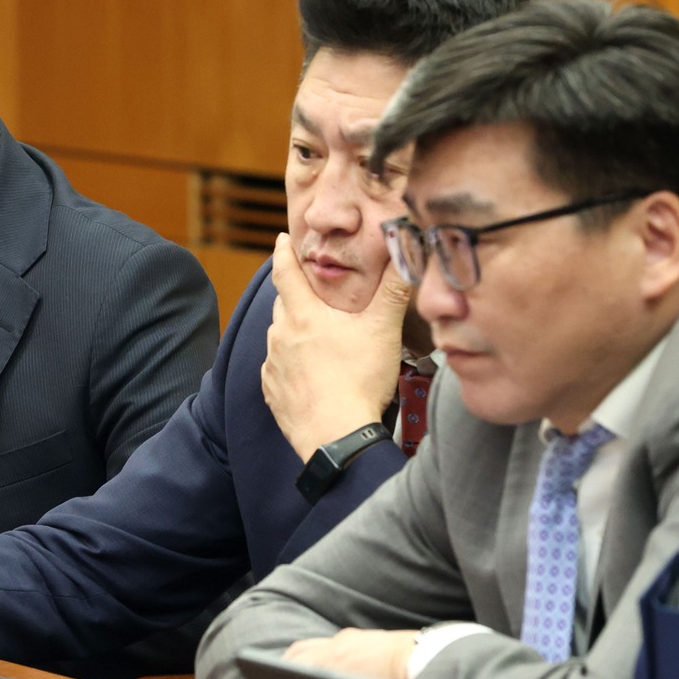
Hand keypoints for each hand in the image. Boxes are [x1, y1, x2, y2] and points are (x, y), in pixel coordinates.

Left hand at [261, 233, 413, 461]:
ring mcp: (273, 367)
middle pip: (284, 304)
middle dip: (295, 295)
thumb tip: (404, 253)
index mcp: (303, 316)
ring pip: (280, 337)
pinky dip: (291, 364)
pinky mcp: (273, 393)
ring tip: (319, 337)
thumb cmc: (360, 381)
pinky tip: (312, 372)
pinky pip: (278, 369)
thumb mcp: (383, 330)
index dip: (283, 252)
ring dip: (295, 332)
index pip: (285, 272)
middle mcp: (281, 337)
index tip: (281, 240)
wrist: (338, 438)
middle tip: (312, 291)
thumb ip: (393, 290)